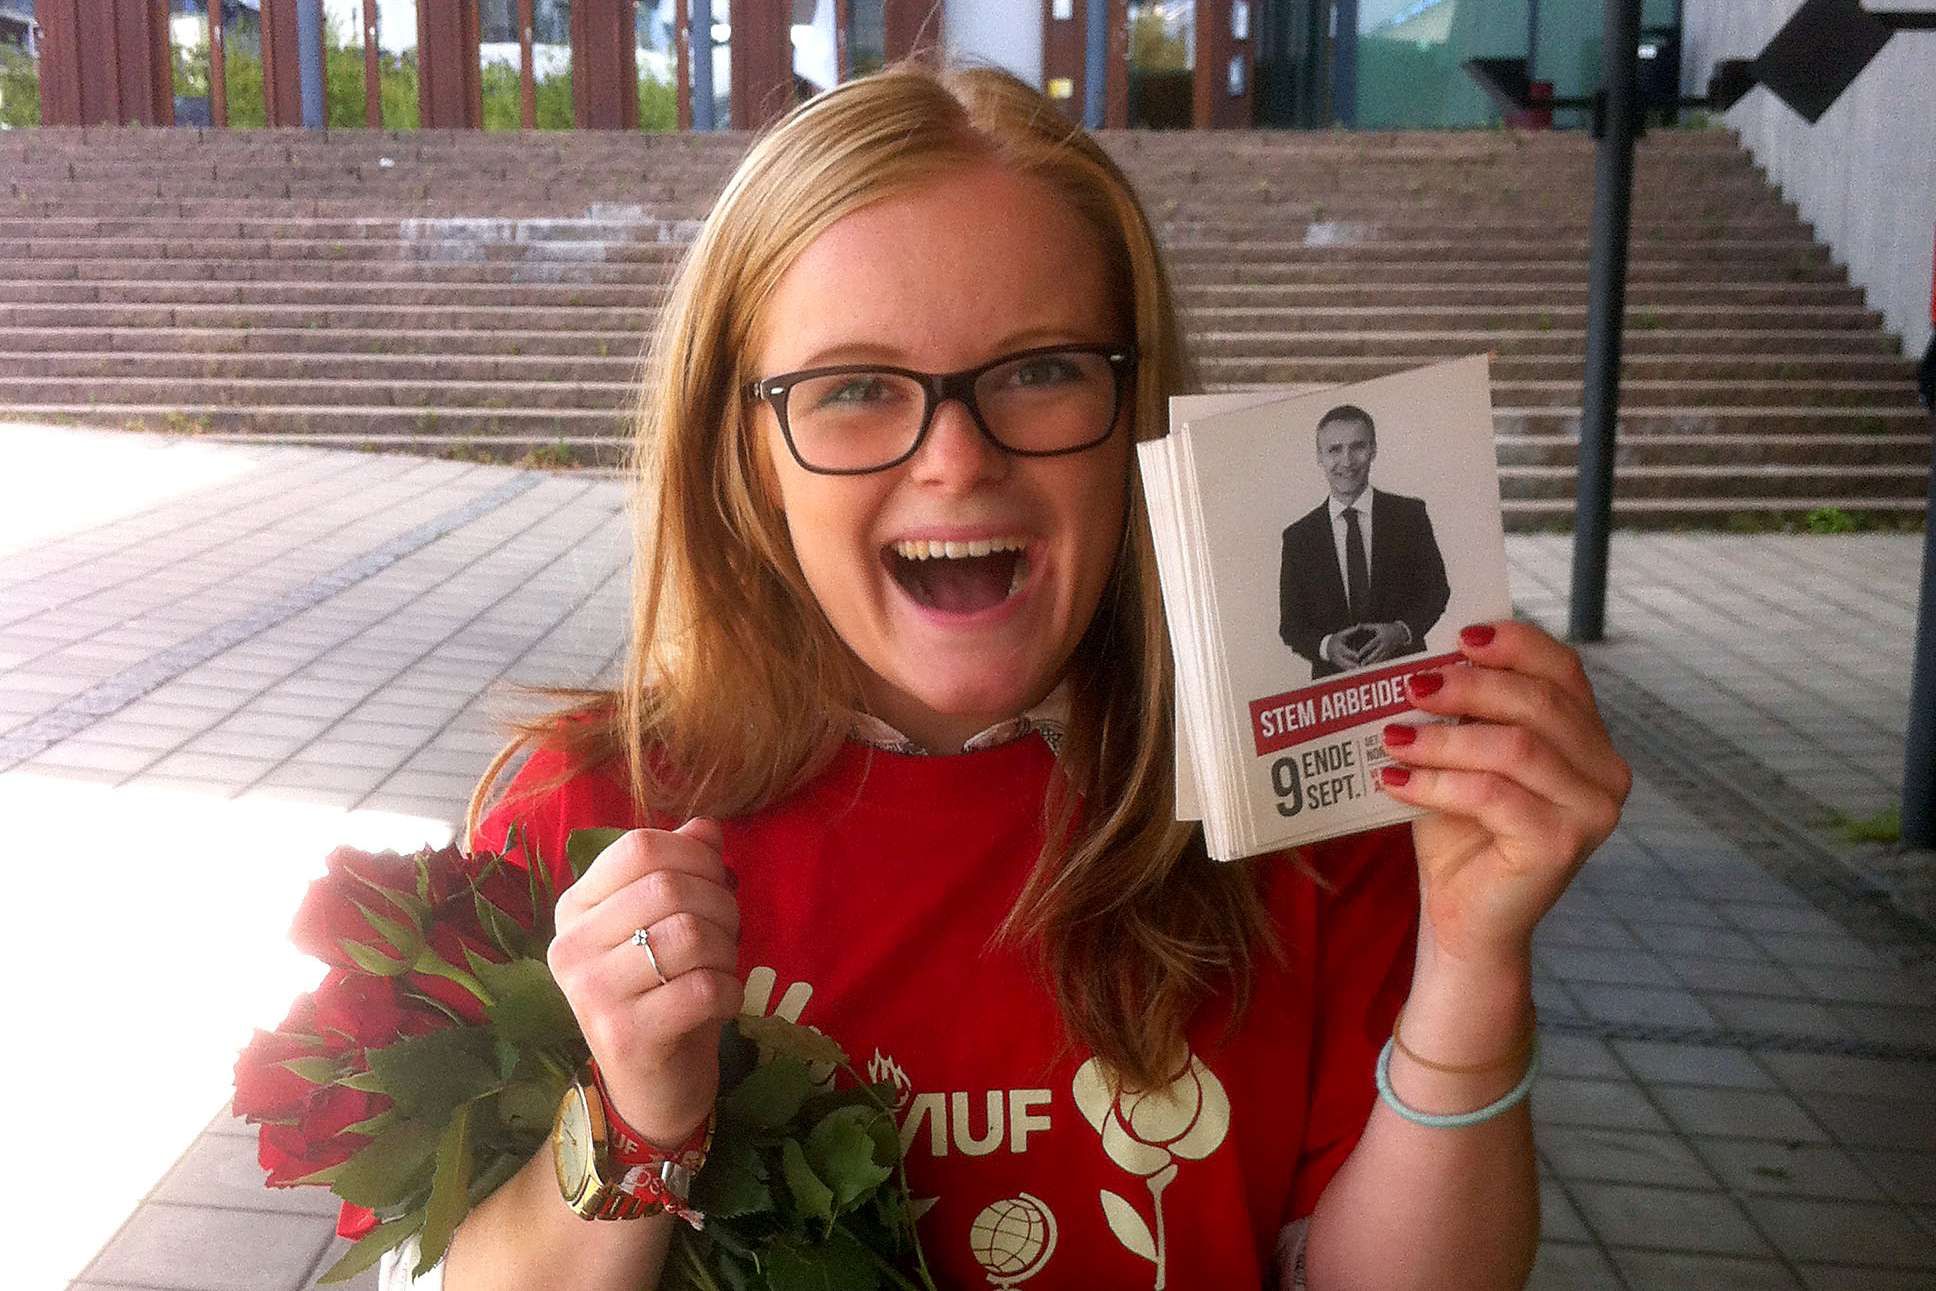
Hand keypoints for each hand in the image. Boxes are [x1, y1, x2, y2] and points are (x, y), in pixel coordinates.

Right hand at [546, 819, 742, 1145]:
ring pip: (690, 934)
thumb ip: (682, 870)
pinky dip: (730, 992)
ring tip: (722, 970)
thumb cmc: (663, 996)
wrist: (651, 1091)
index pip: (639, 847)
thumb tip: (705, 826)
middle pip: (669, 887)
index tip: (715, 884)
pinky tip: (722, 1003)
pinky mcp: (624, 1035)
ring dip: (727, 950)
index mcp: (575, 909)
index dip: (695, 856)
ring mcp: (590, 993)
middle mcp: (570, 947)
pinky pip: (704, 988)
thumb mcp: (669, 925)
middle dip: (721, 905)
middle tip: (728, 935)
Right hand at [1323, 625, 1371, 669]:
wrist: (1326, 647)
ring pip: (1345, 668)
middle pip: (1345, 663)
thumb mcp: (1342, 634)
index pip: (1346, 652)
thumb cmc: (1336, 639)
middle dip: (1352, 665)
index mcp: (1339, 648)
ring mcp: (1338, 662)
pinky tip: (1358, 674)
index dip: (1352, 654)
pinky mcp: (1339, 665)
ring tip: (1360, 673)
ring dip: (1352, 671)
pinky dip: (1351, 672)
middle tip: (1359, 668)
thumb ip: (1351, 631)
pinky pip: (1345, 670)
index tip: (1358, 656)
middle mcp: (1338, 656)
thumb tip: (1359, 625)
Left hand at [1355, 621, 1410, 664]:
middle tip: (1362, 664)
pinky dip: (1377, 664)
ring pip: (1379, 659)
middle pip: (1376, 654)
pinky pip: (1382, 660)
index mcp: (1381, 637)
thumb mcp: (1377, 626)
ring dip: (1373, 663)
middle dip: (1369, 659)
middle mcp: (1385, 645)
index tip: (1358, 654)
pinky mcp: (1389, 653)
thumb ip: (1366, 626)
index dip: (1365, 649)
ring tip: (1366, 669)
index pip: (1372, 644)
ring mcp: (1388, 650)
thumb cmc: (1387, 628)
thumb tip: (1357, 625)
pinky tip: (1371, 669)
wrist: (1401, 632)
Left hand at [1378, 622, 1630, 970]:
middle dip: (1469, 686)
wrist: (1463, 915)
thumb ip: (1464, 711)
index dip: (1515, 643)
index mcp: (1587, 738)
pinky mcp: (1562, 844)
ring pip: (1515, 747)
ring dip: (1445, 737)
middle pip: (1539, 702)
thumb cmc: (1461, 830)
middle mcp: (1605, 770)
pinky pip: (1492, 794)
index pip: (1563, 670)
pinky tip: (1396, 780)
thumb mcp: (1462, 755)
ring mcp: (1591, 810)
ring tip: (1394, 737)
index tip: (1460, 636)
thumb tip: (1423, 658)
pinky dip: (1436, 783)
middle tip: (1410, 686)